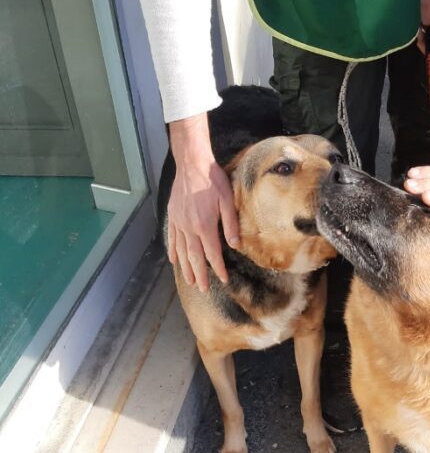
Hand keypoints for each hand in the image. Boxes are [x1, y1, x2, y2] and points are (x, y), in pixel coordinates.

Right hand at [168, 113, 238, 291]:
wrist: (191, 163)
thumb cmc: (213, 180)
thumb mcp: (227, 200)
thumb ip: (231, 224)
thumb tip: (235, 245)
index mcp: (205, 225)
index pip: (212, 254)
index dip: (218, 268)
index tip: (223, 279)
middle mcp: (189, 227)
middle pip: (194, 258)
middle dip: (200, 275)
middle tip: (204, 290)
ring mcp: (178, 222)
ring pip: (182, 251)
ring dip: (186, 268)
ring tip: (191, 281)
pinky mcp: (172, 216)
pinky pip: (172, 238)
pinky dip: (173, 251)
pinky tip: (174, 260)